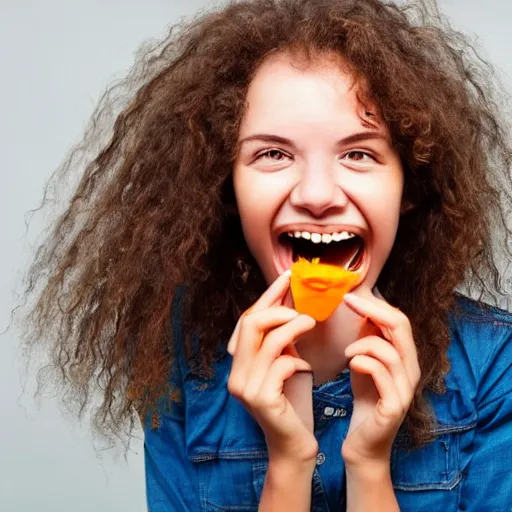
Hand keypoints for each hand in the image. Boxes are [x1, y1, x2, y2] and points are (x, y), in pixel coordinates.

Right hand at [227, 271, 317, 464]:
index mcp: (239, 363)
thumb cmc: (293, 402)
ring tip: (311, 323)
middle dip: (277, 307)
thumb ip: (282, 339)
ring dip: (293, 327)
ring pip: (268, 341)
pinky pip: (281, 364)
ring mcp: (245, 387)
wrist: (294, 445)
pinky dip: (297, 360)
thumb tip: (293, 303)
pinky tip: (307, 368)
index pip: (248, 319)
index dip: (268, 296)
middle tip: (301, 305)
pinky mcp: (261, 399)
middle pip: (250, 323)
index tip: (287, 278)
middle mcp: (235, 374)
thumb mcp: (286, 364)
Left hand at [341, 292, 420, 465]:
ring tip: (347, 352)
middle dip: (372, 310)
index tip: (349, 296)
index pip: (399, 320)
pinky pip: (382, 374)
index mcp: (405, 357)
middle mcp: (411, 370)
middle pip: (401, 327)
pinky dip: (364, 362)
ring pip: (390, 350)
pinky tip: (351, 364)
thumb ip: (368, 339)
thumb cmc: (365, 399)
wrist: (364, 443)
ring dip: (363, 344)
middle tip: (348, 302)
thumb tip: (360, 308)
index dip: (375, 304)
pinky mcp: (394, 406)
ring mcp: (405, 389)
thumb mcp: (365, 363)